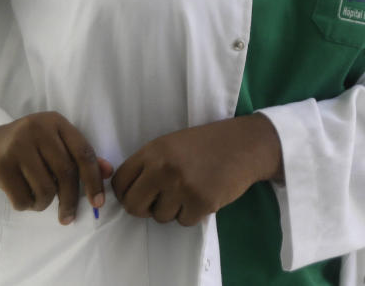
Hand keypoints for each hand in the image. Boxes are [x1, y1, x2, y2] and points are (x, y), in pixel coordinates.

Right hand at [0, 111, 111, 224]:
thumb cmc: (26, 149)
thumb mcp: (53, 145)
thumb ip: (78, 156)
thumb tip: (108, 171)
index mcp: (55, 122)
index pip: (83, 152)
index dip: (93, 180)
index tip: (97, 203)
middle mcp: (36, 129)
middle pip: (65, 173)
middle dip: (70, 200)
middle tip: (68, 217)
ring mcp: (16, 146)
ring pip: (45, 188)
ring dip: (44, 203)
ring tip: (37, 199)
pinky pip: (23, 198)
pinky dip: (27, 205)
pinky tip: (22, 197)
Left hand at [112, 113, 281, 226]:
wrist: (244, 144)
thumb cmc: (206, 143)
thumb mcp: (171, 144)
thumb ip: (149, 164)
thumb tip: (128, 192)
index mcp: (153, 151)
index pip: (120, 182)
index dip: (124, 194)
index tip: (136, 196)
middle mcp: (164, 169)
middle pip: (133, 206)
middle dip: (144, 209)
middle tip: (158, 202)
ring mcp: (182, 187)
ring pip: (160, 217)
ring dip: (172, 210)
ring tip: (188, 191)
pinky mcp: (201, 203)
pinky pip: (184, 221)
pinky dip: (192, 214)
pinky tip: (202, 195)